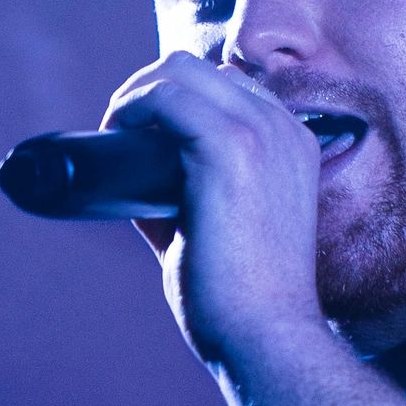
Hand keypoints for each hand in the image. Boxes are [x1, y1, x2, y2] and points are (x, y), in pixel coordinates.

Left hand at [101, 53, 328, 370]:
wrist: (265, 336)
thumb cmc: (242, 301)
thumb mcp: (221, 230)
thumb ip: (185, 199)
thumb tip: (134, 183)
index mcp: (293, 144)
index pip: (226, 86)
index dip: (173, 100)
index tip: (139, 136)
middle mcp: (284, 129)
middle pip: (197, 69)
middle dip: (147, 89)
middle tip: (117, 133)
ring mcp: (261, 133)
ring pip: (178, 72)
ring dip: (135, 94)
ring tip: (113, 133)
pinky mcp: (232, 147)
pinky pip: (166, 96)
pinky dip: (132, 107)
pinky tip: (116, 132)